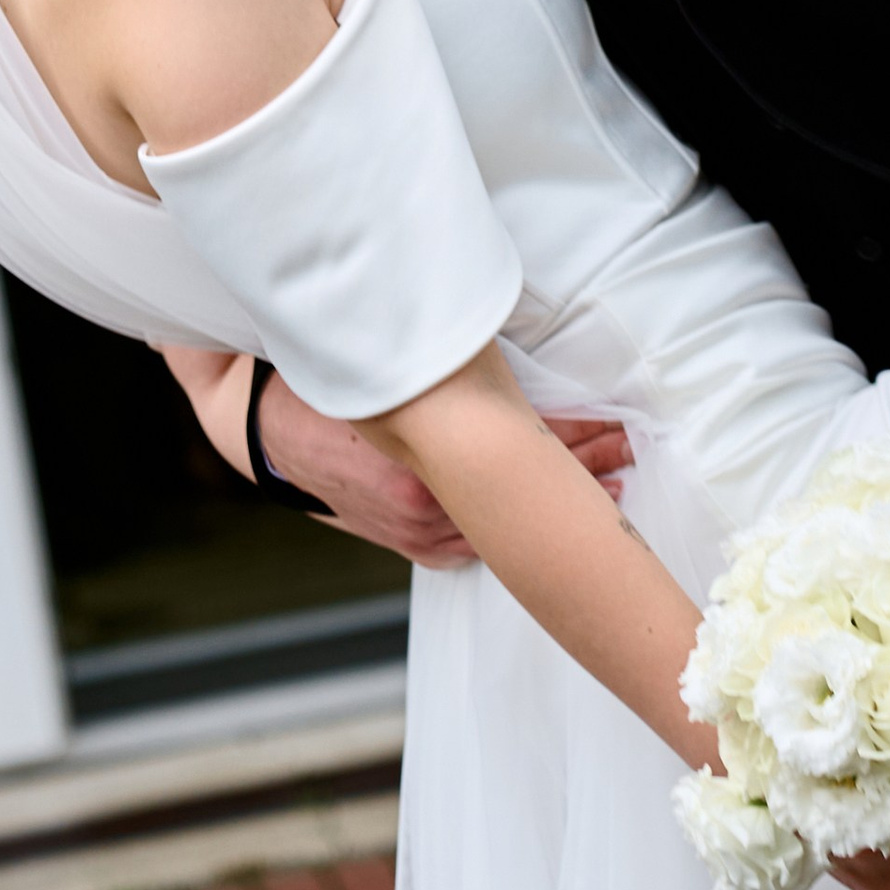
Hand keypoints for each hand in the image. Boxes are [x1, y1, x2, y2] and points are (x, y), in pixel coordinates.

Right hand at [256, 377, 630, 567]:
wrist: (265, 429)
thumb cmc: (321, 386)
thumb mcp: (381, 361)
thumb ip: (437, 361)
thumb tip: (490, 344)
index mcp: (422, 450)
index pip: (518, 441)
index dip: (571, 433)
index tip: (613, 425)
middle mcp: (422, 498)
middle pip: (521, 488)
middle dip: (577, 468)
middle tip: (624, 453)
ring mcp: (413, 527)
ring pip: (503, 524)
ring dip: (550, 505)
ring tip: (602, 487)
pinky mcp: (405, 542)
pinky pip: (468, 545)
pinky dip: (508, 533)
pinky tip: (539, 528)